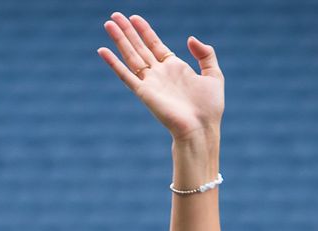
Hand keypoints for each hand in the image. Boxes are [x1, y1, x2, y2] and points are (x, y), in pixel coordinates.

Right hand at [98, 13, 223, 140]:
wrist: (201, 128)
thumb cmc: (209, 107)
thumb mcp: (213, 74)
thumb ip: (205, 54)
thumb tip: (190, 38)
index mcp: (174, 68)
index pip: (155, 44)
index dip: (144, 30)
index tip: (134, 17)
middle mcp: (159, 74)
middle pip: (139, 47)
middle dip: (127, 31)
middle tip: (114, 15)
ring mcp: (150, 83)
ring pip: (131, 56)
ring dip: (119, 40)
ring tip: (109, 24)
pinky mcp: (144, 93)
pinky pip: (125, 75)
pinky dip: (114, 63)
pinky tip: (103, 51)